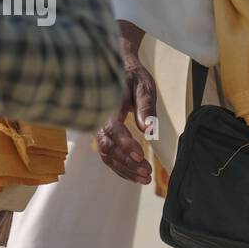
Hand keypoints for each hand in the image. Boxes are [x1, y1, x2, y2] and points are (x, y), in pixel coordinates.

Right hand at [97, 22, 155, 183]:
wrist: (118, 70)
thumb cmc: (133, 77)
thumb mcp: (143, 86)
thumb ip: (145, 107)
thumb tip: (149, 130)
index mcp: (107, 105)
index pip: (113, 129)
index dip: (125, 144)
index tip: (140, 156)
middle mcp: (99, 121)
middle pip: (108, 148)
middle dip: (127, 163)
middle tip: (146, 173)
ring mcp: (99, 131)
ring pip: (107, 156)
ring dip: (125, 170)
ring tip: (145, 178)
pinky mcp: (105, 137)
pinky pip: (109, 156)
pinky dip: (121, 167)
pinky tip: (136, 174)